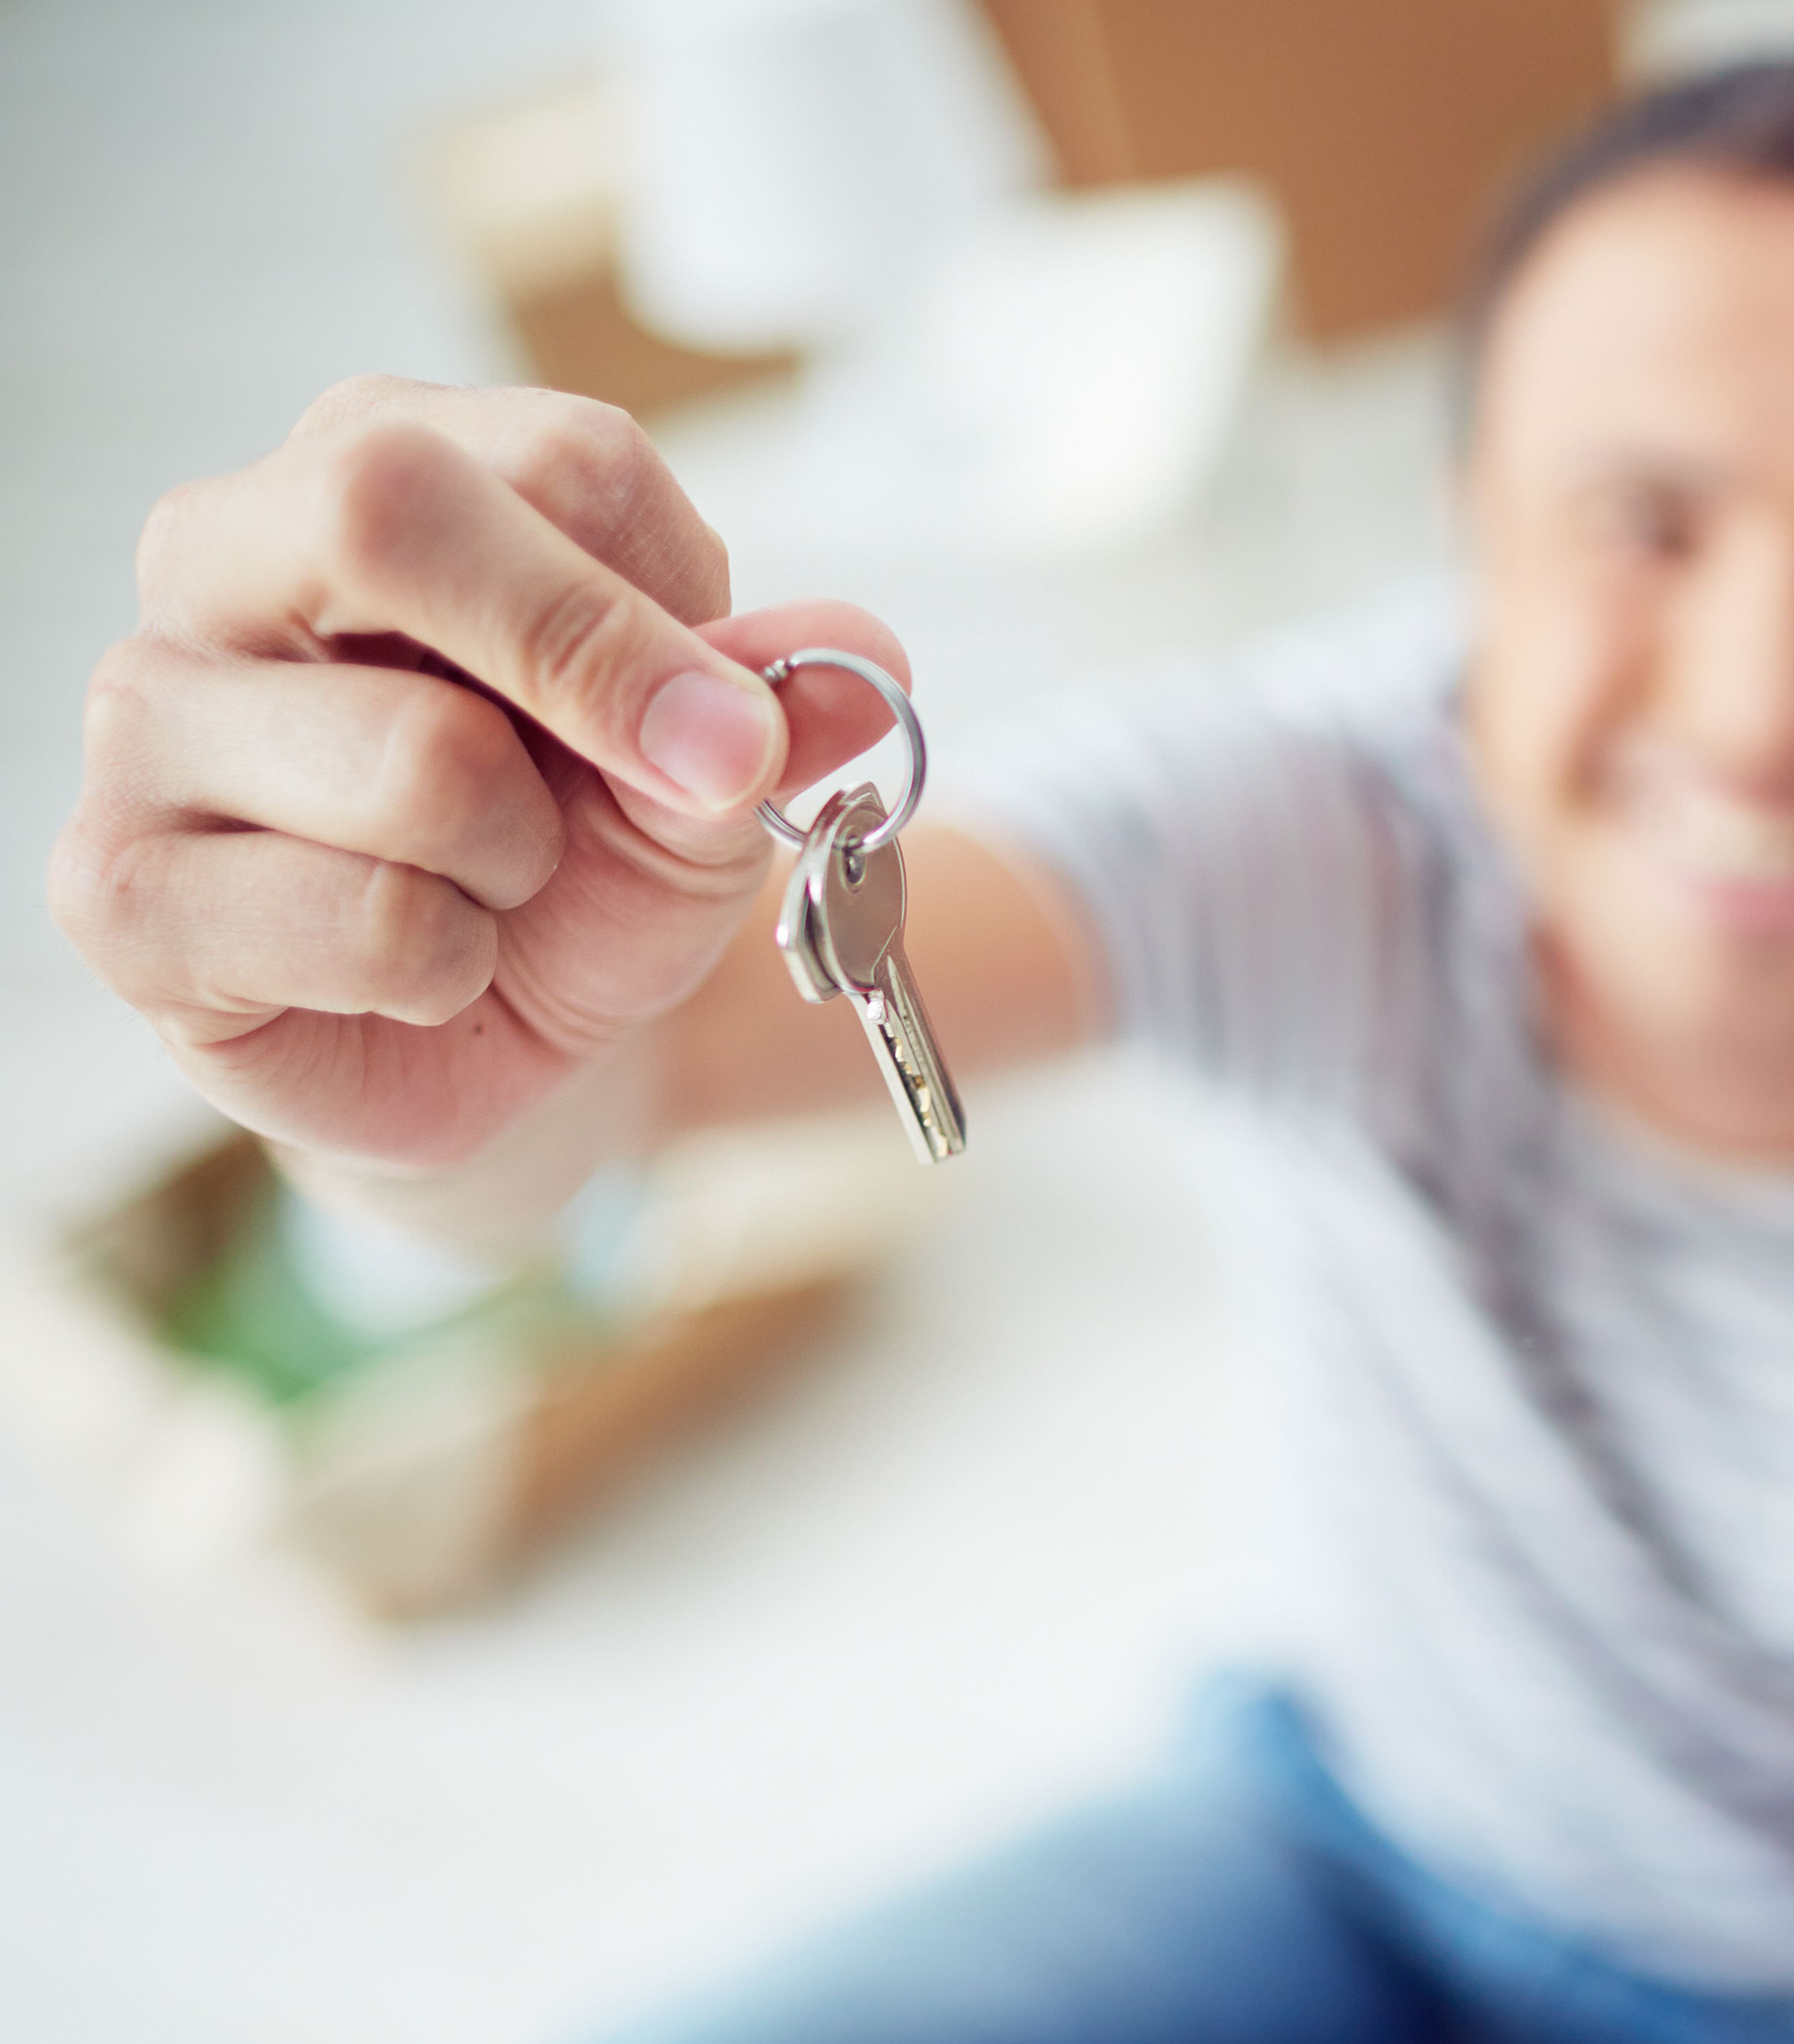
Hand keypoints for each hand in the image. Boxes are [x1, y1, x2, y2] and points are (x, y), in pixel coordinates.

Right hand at [56, 377, 906, 1168]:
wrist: (486, 1025)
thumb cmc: (578, 859)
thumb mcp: (707, 778)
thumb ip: (774, 707)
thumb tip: (861, 660)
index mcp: (375, 465)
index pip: (562, 455)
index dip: (681, 605)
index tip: (730, 721)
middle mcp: (220, 556)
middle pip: (388, 506)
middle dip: (586, 670)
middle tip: (668, 789)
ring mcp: (146, 720)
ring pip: (413, 758)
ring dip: (522, 862)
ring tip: (489, 884)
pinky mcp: (119, 890)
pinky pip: (364, 919)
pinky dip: (446, 968)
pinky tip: (413, 965)